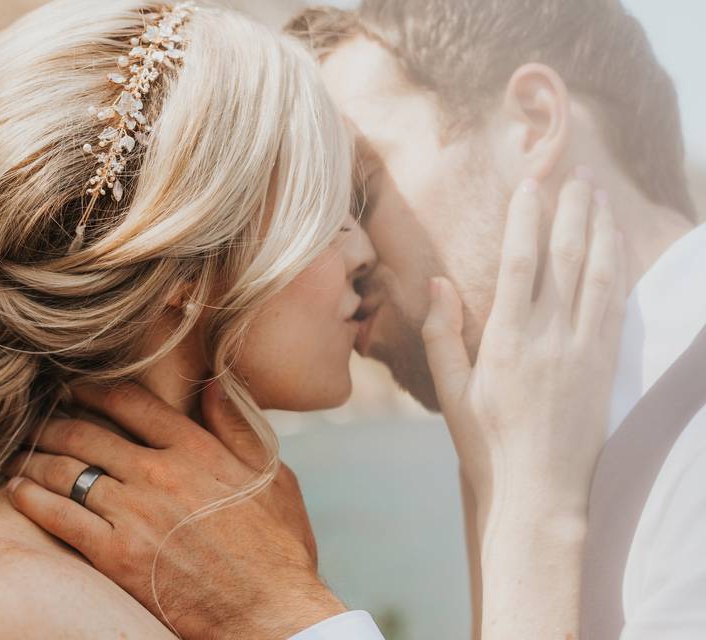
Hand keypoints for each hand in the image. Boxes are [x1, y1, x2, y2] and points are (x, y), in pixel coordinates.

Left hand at [5, 383, 343, 639]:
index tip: (72, 387)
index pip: (130, 403)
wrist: (270, 612)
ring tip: (18, 453)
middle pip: (88, 433)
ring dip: (34, 457)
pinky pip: (60, 517)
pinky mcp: (117, 555)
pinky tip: (16, 491)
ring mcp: (135, 513)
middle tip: (33, 419)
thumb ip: (237, 426)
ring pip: (67, 471)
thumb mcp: (272, 475)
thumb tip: (212, 383)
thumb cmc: (277, 546)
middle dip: (53, 422)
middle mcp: (159, 472)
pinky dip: (31, 500)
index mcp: (195, 449)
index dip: (92, 390)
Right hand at [422, 172, 627, 638]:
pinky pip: (615, 304)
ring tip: (598, 195)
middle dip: (569, 209)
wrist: (540, 489)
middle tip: (574, 172)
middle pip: (564, 257)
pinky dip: (617, 267)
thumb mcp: (451, 391)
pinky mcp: (605, 364)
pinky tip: (616, 245)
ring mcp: (583, 349)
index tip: (530, 183)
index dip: (526, 218)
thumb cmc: (487, 442)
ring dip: (599, 229)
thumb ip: (442, 333)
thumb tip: (437, 282)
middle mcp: (549, 338)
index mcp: (506, 340)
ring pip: (597, 274)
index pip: (520, 262)